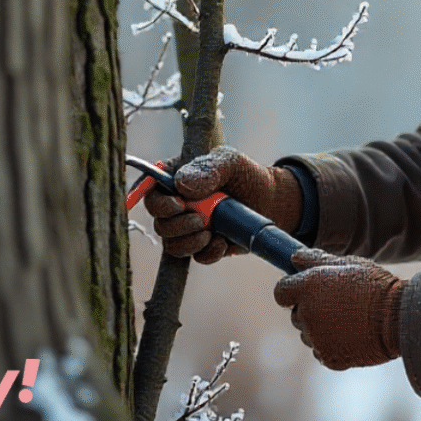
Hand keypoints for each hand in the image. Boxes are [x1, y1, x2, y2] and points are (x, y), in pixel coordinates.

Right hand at [143, 146, 301, 260]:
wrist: (270, 201)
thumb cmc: (245, 175)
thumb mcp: (230, 162)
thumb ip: (209, 168)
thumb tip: (181, 184)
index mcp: (174, 180)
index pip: (149, 193)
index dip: (159, 203)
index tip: (178, 205)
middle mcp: (176, 206)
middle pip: (159, 223)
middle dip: (177, 226)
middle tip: (200, 220)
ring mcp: (188, 228)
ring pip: (172, 245)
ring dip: (189, 242)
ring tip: (210, 232)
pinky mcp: (203, 246)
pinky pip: (196, 258)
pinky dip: (208, 253)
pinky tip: (222, 242)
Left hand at [273, 249, 403, 369]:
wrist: (399, 318)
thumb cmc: (375, 286)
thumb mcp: (349, 264)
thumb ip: (316, 260)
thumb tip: (295, 258)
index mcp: (308, 287)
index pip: (281, 291)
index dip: (292, 290)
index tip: (306, 290)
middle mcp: (306, 314)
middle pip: (295, 314)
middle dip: (310, 310)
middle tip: (337, 305)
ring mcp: (316, 339)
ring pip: (308, 334)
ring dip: (321, 329)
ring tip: (349, 321)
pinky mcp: (328, 358)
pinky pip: (321, 351)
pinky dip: (332, 346)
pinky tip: (352, 335)